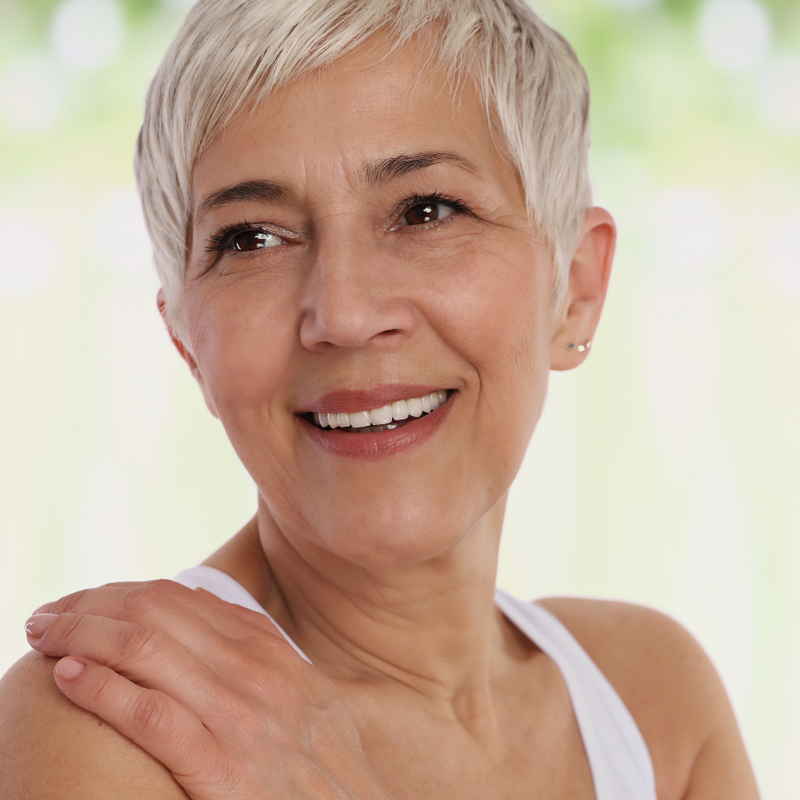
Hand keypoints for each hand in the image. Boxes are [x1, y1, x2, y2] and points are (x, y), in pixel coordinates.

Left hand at [25, 580, 389, 799]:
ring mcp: (236, 715)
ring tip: (43, 635)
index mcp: (266, 649)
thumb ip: (260, 648)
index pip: (180, 599)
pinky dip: (103, 690)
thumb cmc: (320, 758)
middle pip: (155, 615)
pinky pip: (150, 716)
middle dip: (92, 606)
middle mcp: (250, 670)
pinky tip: (69, 677)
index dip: (122, 593)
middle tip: (47, 614)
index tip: (86, 599)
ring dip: (83, 636)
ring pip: (145, 651)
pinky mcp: (219, 765)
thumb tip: (207, 611)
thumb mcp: (303, 688)